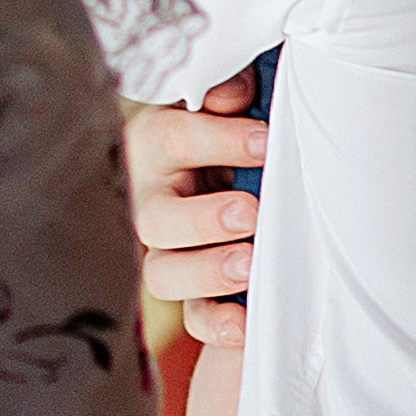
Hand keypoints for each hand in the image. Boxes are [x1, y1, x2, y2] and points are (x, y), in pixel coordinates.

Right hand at [126, 72, 265, 345]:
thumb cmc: (226, 126)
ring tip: (251, 265)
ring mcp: (165, 250)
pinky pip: (192, 316)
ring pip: (164, 274)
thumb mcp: (224, 99)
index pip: (175, 139)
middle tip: (250, 214)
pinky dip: (217, 324)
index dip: (220, 141)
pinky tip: (247, 325)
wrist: (219, 167)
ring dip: (208, 273)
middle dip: (204, 219)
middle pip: (156, 219)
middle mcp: (149, 199)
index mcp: (154, 143)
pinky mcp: (188, 290)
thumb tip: (235, 97)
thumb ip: (226, 90)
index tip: (266, 142)